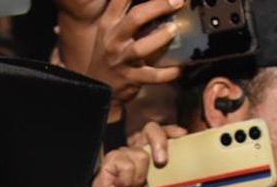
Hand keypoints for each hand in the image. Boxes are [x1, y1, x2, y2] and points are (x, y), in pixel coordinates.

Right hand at [85, 0, 182, 117]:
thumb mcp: (111, 30)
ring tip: (175, 30)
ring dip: (161, 38)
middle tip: (177, 1)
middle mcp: (114, 39)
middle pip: (135, 18)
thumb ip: (128, 15)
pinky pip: (152, 75)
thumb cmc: (109, 54)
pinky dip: (168, 73)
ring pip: (141, 48)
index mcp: (109, 23)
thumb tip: (159, 3)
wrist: (97, 87)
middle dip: (158, 7)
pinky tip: (179, 68)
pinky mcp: (130, 79)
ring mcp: (122, 60)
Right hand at [85, 127, 204, 186]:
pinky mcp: (110, 161)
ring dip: (139, 177)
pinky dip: (125, 180)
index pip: (165, 135)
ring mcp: (125, 155)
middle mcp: (141, 153)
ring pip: (139, 153)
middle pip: (151, 129)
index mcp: (155, 159)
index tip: (182, 135)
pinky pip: (124, 163)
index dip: (172, 130)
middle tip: (162, 161)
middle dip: (159, 140)